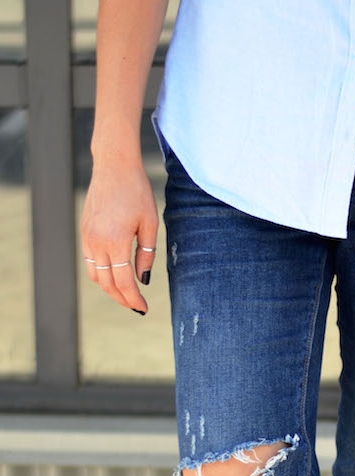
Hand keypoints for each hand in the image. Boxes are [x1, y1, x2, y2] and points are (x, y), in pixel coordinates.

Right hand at [80, 159, 157, 313]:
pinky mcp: (84, 232)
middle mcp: (97, 242)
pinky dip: (101, 273)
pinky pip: (89, 262)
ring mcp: (87, 238)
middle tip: (136, 306)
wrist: (113, 166)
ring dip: (110, 288)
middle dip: (122, 299)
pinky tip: (115, 274)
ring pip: (95, 275)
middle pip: (107, 284)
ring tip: (126, 293)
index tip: (144, 308)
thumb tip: (143, 280)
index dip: (134, 299)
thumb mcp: (149, 223)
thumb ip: (146, 254)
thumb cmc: (137, 192)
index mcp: (116, 241)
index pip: (124, 282)